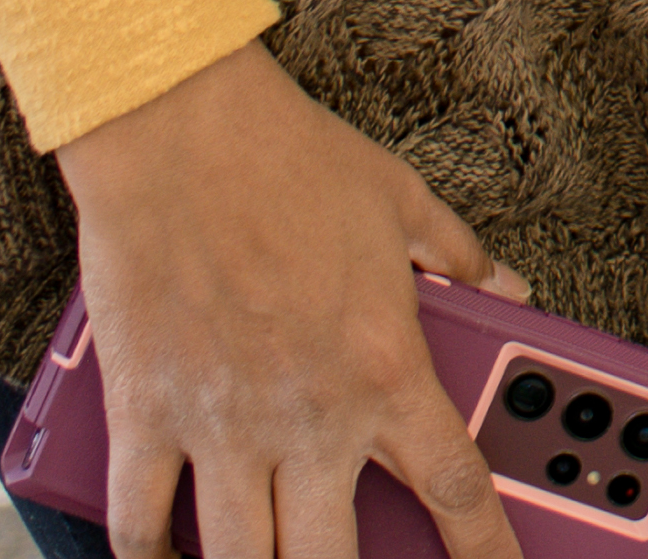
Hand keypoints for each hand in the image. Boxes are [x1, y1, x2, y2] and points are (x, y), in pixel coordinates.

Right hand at [42, 43, 520, 558]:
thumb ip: (460, 258)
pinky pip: (141, 520)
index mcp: (385, 369)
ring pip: (242, 558)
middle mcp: (308, 415)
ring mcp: (221, 425)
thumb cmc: (291, 158)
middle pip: (331, 558)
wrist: (181, 130)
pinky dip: (150, 555)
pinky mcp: (145, 414)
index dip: (484, 544)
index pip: (453, 485)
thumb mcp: (404, 201)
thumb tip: (506, 286)